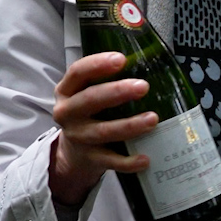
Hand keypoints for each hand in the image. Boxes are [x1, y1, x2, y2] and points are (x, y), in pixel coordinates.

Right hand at [49, 51, 155, 206]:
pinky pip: (110, 160)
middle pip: (90, 100)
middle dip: (117, 92)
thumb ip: (108, 79)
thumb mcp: (89, 92)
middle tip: (143, 86)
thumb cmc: (91, 113)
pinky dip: (128, 161)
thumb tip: (150, 61)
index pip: (78, 72)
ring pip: (102, 131)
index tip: (121, 59)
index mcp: (67, 90)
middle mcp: (68, 112)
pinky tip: (146, 159)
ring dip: (128, 125)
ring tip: (153, 119)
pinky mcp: (90, 158)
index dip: (98, 64)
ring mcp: (78, 137)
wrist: (74, 152)